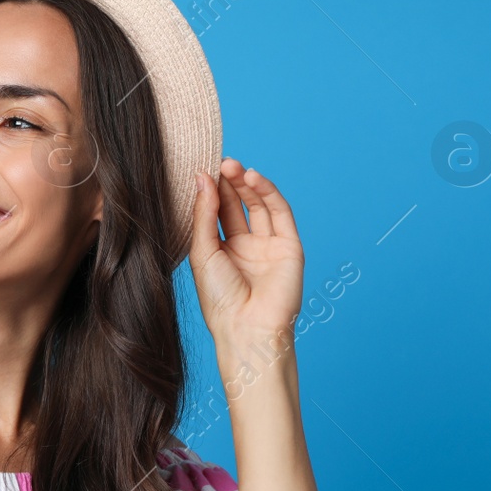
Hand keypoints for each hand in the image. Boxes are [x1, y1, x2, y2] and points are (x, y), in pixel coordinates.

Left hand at [190, 158, 304, 351]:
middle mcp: (246, 247)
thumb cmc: (219, 298)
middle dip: (228, 183)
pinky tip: (252, 177)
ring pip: (259, 206)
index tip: (201, 169)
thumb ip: (204, 214)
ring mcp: (269, 246)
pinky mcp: (290, 246)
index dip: (211, 191)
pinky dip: (268, 192)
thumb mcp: (203, 252)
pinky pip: (280, 213)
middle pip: (238, 206)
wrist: (247, 328)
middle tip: (219, 162)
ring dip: (247, 183)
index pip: (217, 213)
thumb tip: (203, 177)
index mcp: (222, 251)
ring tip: (233, 165)